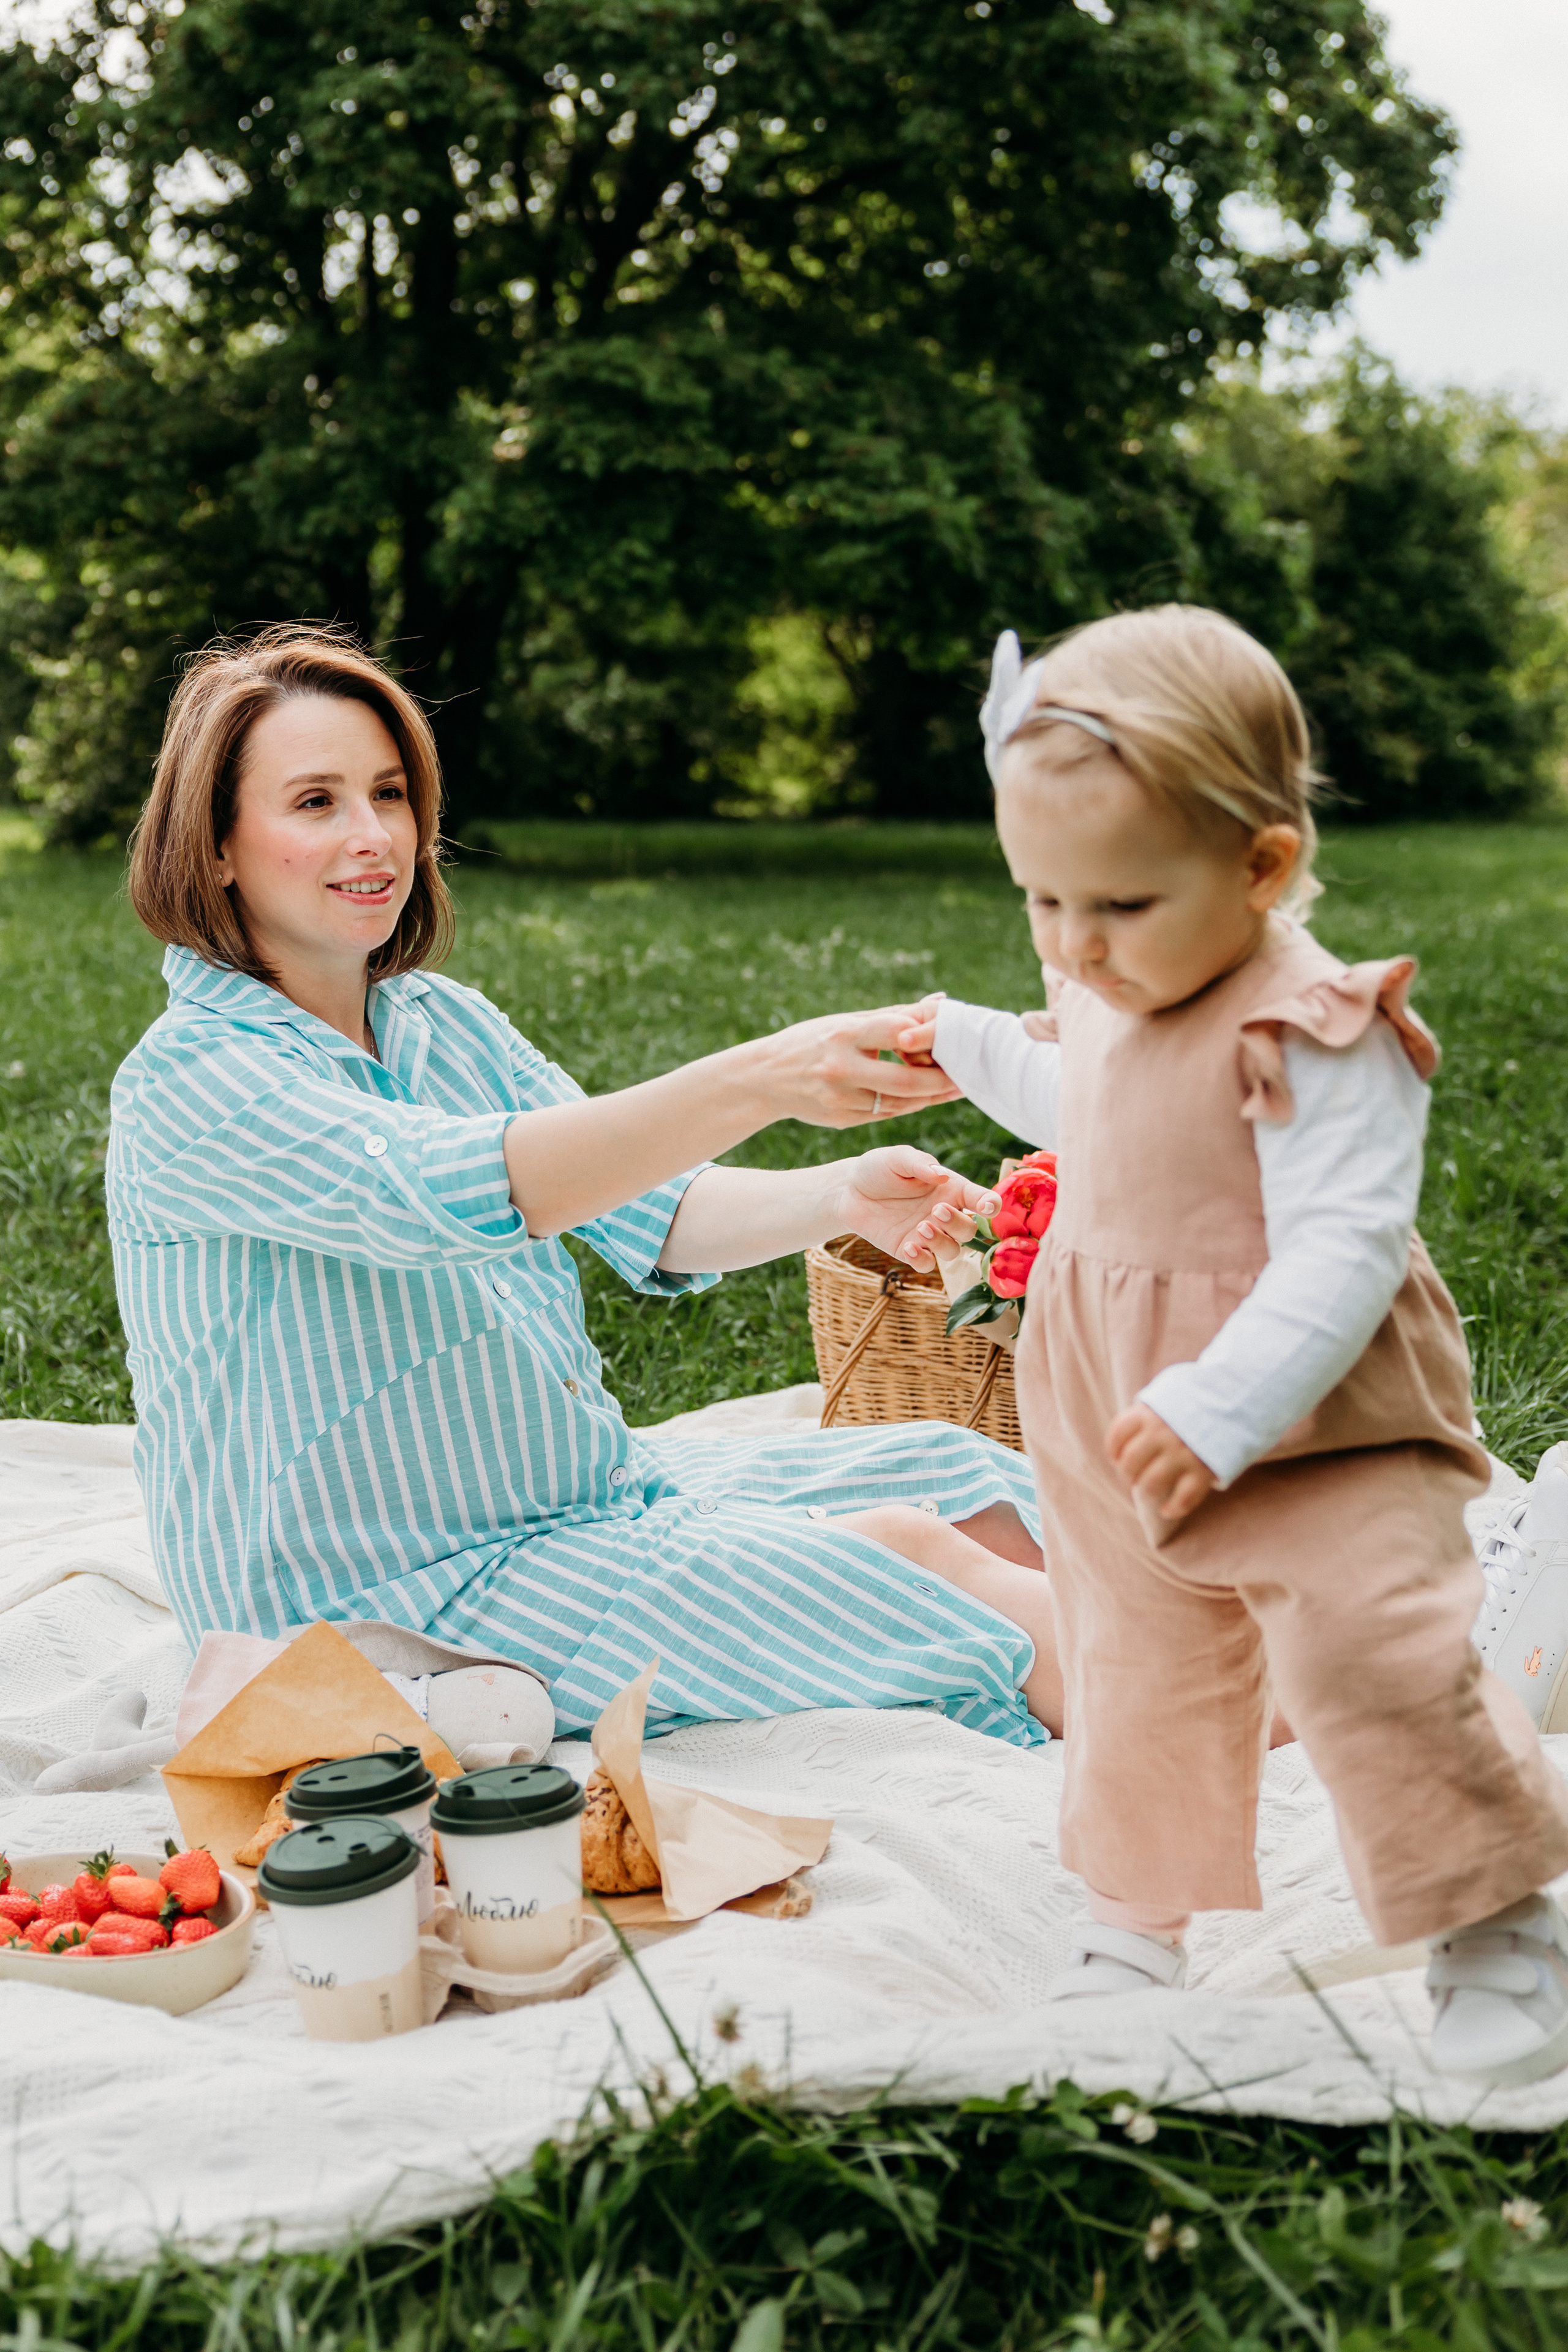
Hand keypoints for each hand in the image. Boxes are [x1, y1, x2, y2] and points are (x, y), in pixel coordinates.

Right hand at [748, 1004, 962, 1128]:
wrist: (765, 1077)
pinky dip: (910, 1106)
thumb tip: (941, 1002)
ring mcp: (840, 1098)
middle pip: (906, 1081)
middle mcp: (840, 1068)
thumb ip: (894, 1014)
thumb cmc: (812, 1041)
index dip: (929, 1038)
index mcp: (842, 1034)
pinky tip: (927, 1098)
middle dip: (941, 1080)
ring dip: (931, 1097)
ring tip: (955, 1086)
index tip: (954, 1039)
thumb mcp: (844, 1022)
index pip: (897, 1033)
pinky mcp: (842, 1119)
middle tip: (966, 1074)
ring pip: (899, 1103)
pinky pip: (886, 1114)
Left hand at [833, 1146, 997, 1266]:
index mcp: (950, 1189)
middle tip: (936, 1210)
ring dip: (941, 1243)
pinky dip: (922, 1260)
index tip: (987, 1207)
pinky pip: (926, 1264)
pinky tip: (908, 1247)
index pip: (980, 1199)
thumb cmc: (878, 1169)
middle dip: (958, 1224)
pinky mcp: (908, 1250)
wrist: (848, 1191)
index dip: (990, 1205)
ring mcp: (927, 1235)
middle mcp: (943, 1214)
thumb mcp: (897, 1158)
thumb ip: (919, 1164)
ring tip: (920, 1227)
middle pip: (969, 1230)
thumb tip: (941, 1175)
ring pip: (952, 1251)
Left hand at [1105, 1403, 1215, 1523]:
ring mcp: (1183, 1454)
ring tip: (1151, 1490)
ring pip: (1150, 1485)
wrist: (1238, 1402)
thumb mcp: (1169, 1394)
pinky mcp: (1204, 1471)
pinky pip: (1183, 1499)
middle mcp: (1163, 1433)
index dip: (1113, 1450)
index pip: (1117, 1434)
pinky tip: (1167, 1510)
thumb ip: (1148, 1412)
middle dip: (1128, 1474)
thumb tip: (1126, 1441)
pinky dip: (1173, 1509)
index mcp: (1151, 1412)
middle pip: (1129, 1464)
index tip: (1117, 1457)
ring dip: (1147, 1491)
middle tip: (1134, 1477)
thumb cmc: (1197, 1403)